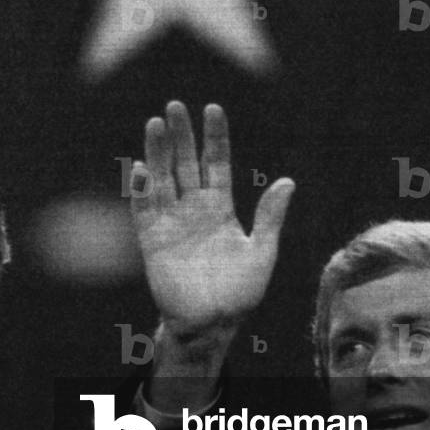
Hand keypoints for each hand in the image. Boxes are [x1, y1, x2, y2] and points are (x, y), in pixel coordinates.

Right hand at [131, 102, 294, 340]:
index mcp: (220, 208)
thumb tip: (288, 182)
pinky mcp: (152, 240)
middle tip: (175, 106)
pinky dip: (141, 189)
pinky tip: (141, 167)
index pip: (216, 163)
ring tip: (155, 123)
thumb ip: (269, 217)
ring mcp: (171, 222)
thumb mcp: (262, 252)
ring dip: (157, 152)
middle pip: (184, 163)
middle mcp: (193, 209)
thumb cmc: (240, 292)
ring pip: (162, 179)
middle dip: (181, 135)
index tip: (213, 109)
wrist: (212, 323)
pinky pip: (144, 210)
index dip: (214, 138)